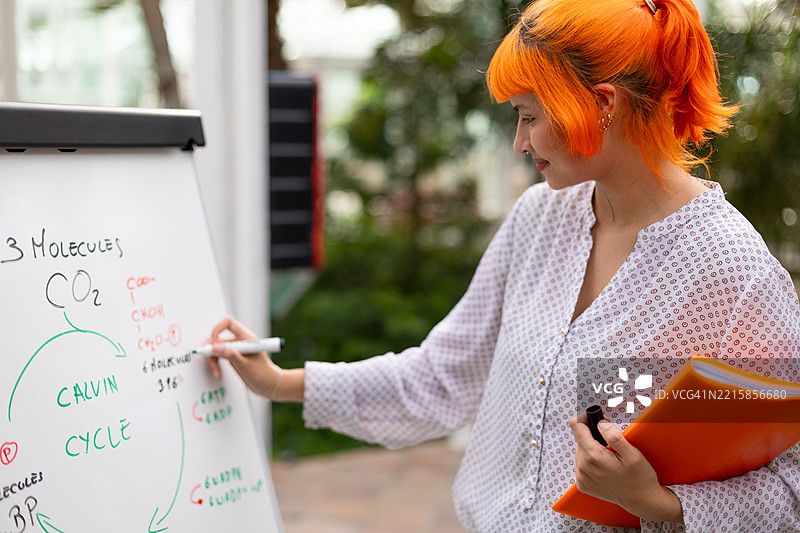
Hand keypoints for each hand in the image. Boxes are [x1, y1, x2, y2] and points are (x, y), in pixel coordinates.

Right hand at [205, 316, 282, 398]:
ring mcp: (236, 350)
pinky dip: (216, 364)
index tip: (213, 342)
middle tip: (211, 361)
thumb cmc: (263, 374)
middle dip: (212, 350)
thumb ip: (230, 355)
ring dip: (213, 359)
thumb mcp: (245, 365)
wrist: (269, 385)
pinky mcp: (233, 357)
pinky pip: (219, 356)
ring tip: (216, 372)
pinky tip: (218, 373)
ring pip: (217, 348)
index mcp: (247, 337)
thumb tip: (215, 347)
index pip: (229, 323)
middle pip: (219, 338)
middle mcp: (241, 341)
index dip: (218, 329)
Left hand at [568, 414, 682, 522]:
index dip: (585, 418)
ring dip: (591, 447)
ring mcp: (581, 477)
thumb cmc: (640, 478)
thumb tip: (600, 424)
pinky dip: (590, 460)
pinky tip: (603, 464)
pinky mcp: (582, 484)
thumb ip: (615, 437)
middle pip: (579, 439)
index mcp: (593, 457)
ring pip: (580, 451)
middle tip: (609, 438)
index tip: (595, 418)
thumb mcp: (633, 455)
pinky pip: (581, 464)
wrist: (641, 500)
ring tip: (608, 453)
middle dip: (592, 434)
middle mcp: (583, 467)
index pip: (577, 427)